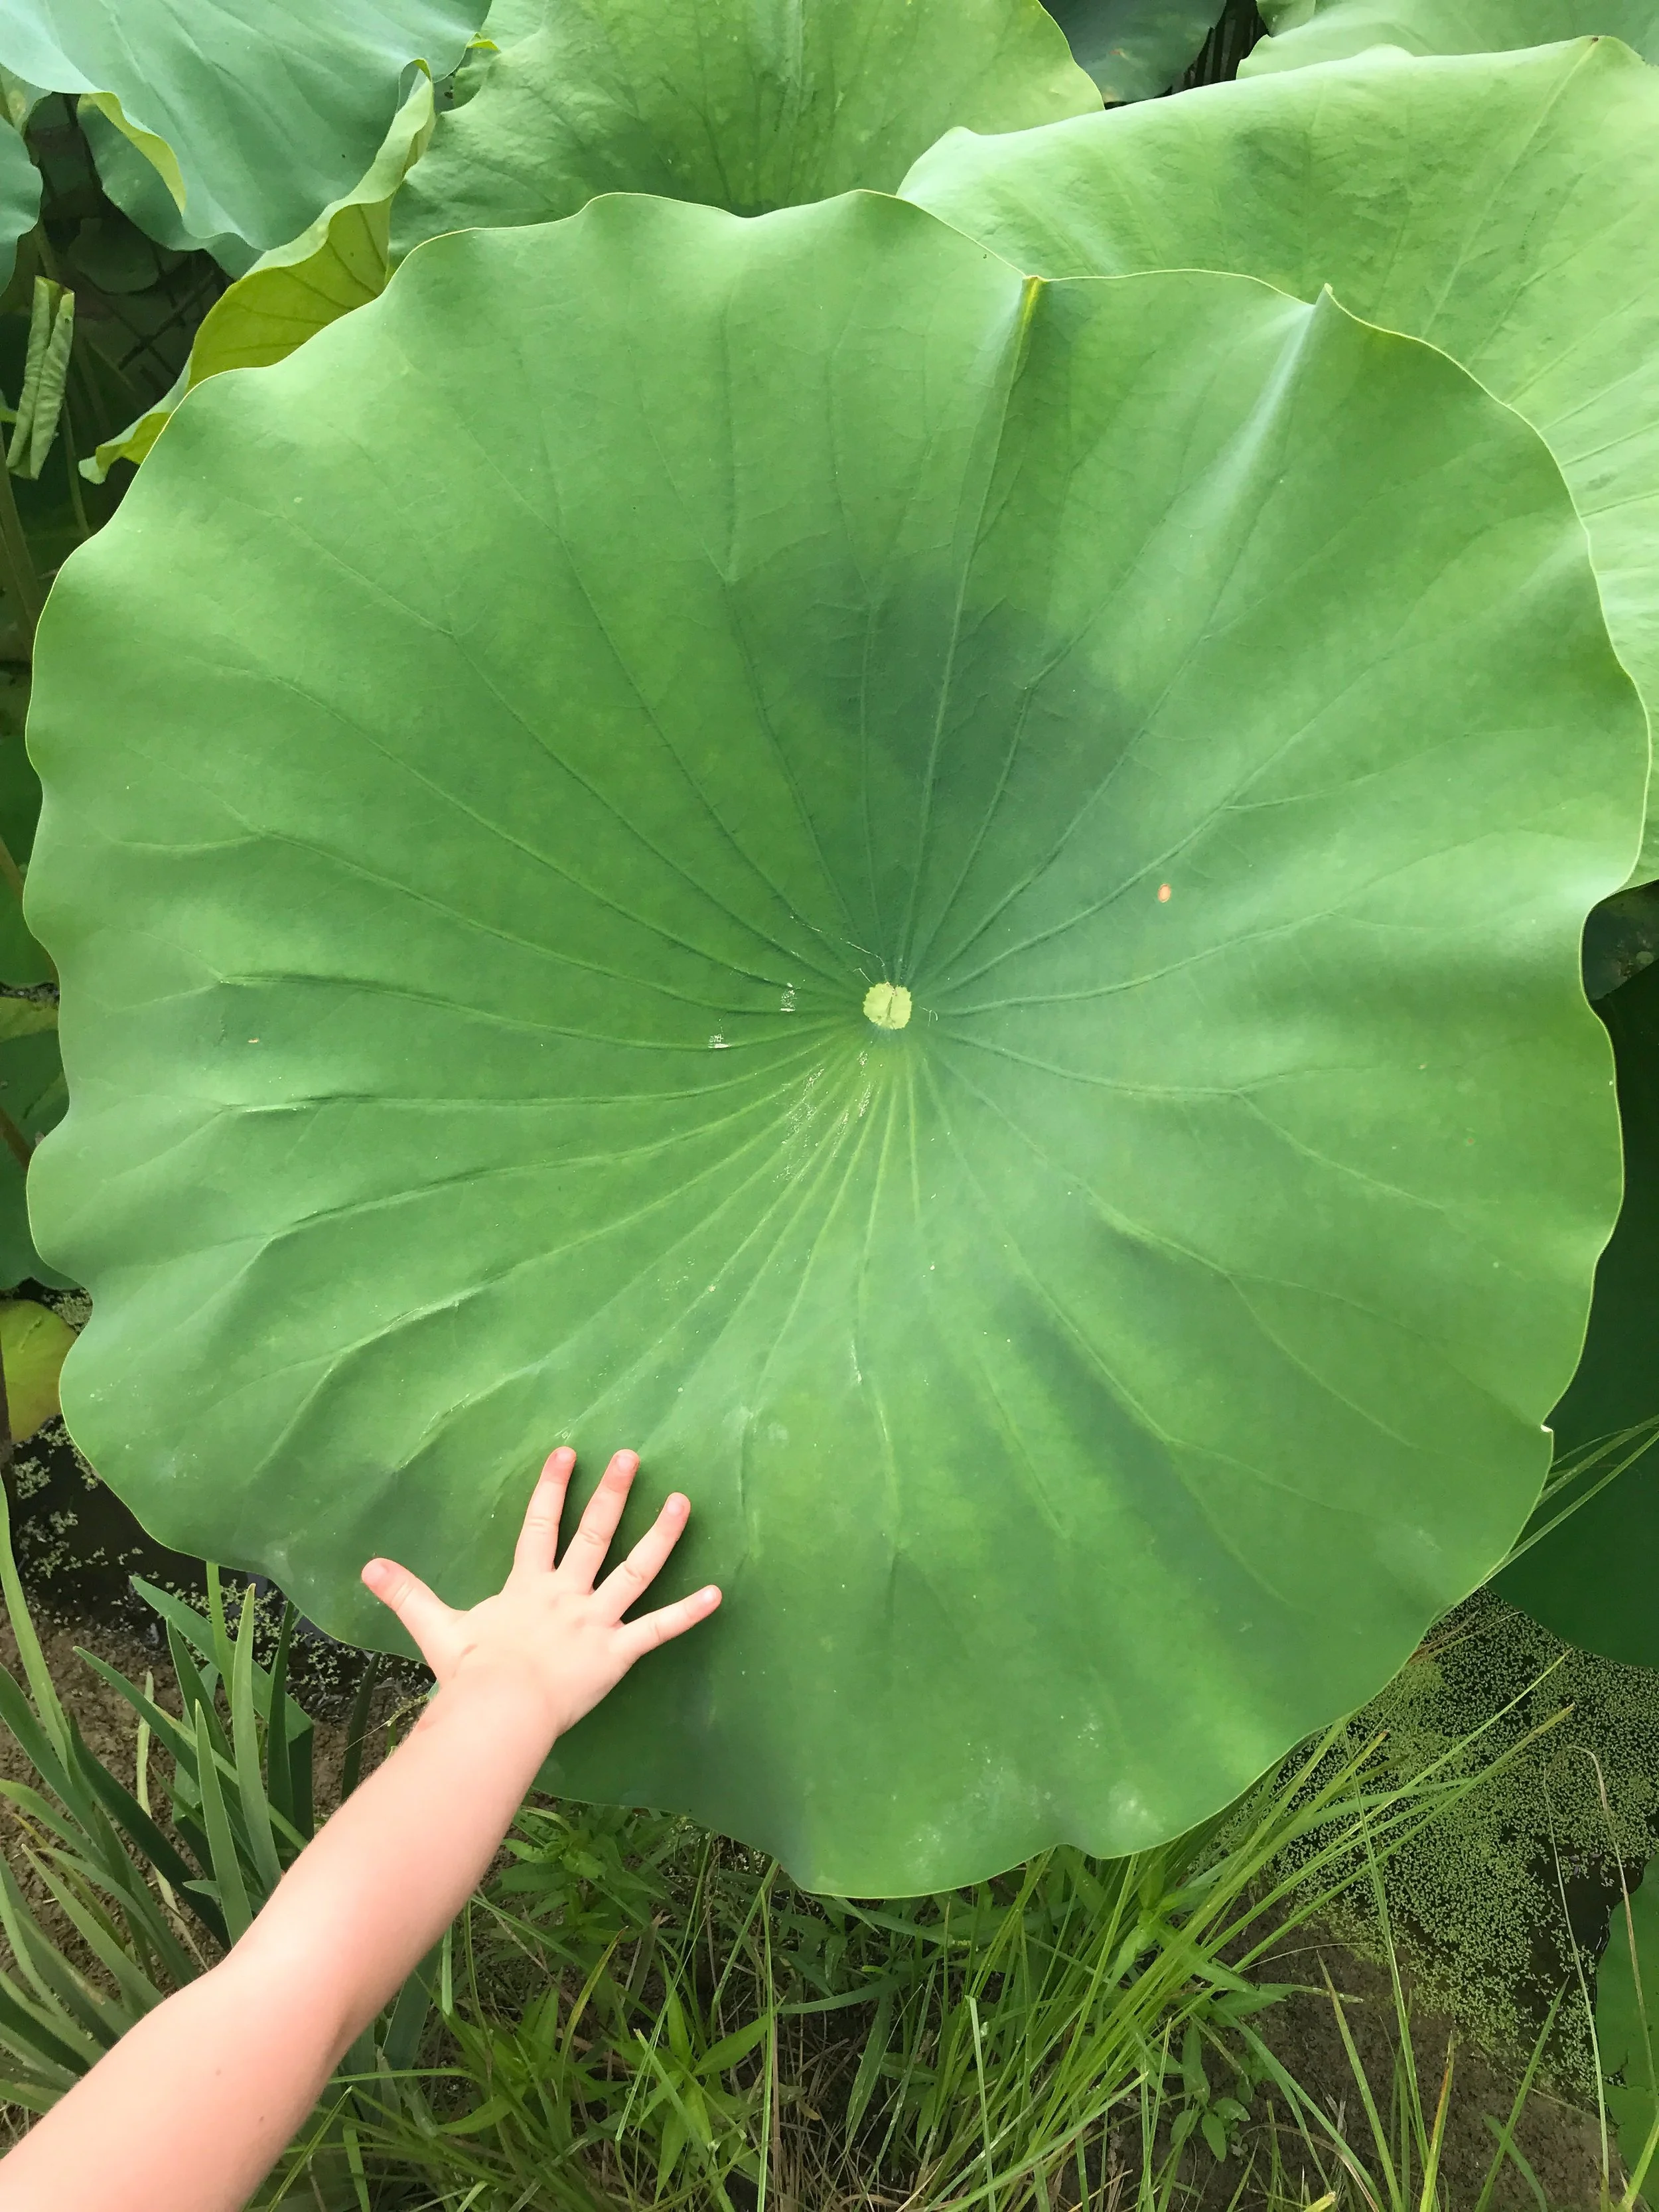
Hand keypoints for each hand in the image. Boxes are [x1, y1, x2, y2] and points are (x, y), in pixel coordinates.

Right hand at [360, 1448, 719, 1742]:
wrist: (497, 1715)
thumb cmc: (470, 1676)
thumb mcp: (436, 1629)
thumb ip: (406, 1594)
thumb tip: (366, 1566)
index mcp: (528, 1587)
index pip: (540, 1526)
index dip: (553, 1488)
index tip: (568, 1452)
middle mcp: (566, 1595)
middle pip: (594, 1535)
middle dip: (612, 1493)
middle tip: (632, 1456)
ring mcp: (595, 1621)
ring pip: (636, 1571)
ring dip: (662, 1536)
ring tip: (684, 1501)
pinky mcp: (616, 1654)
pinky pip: (657, 1631)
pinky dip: (688, 1614)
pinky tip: (717, 1594)